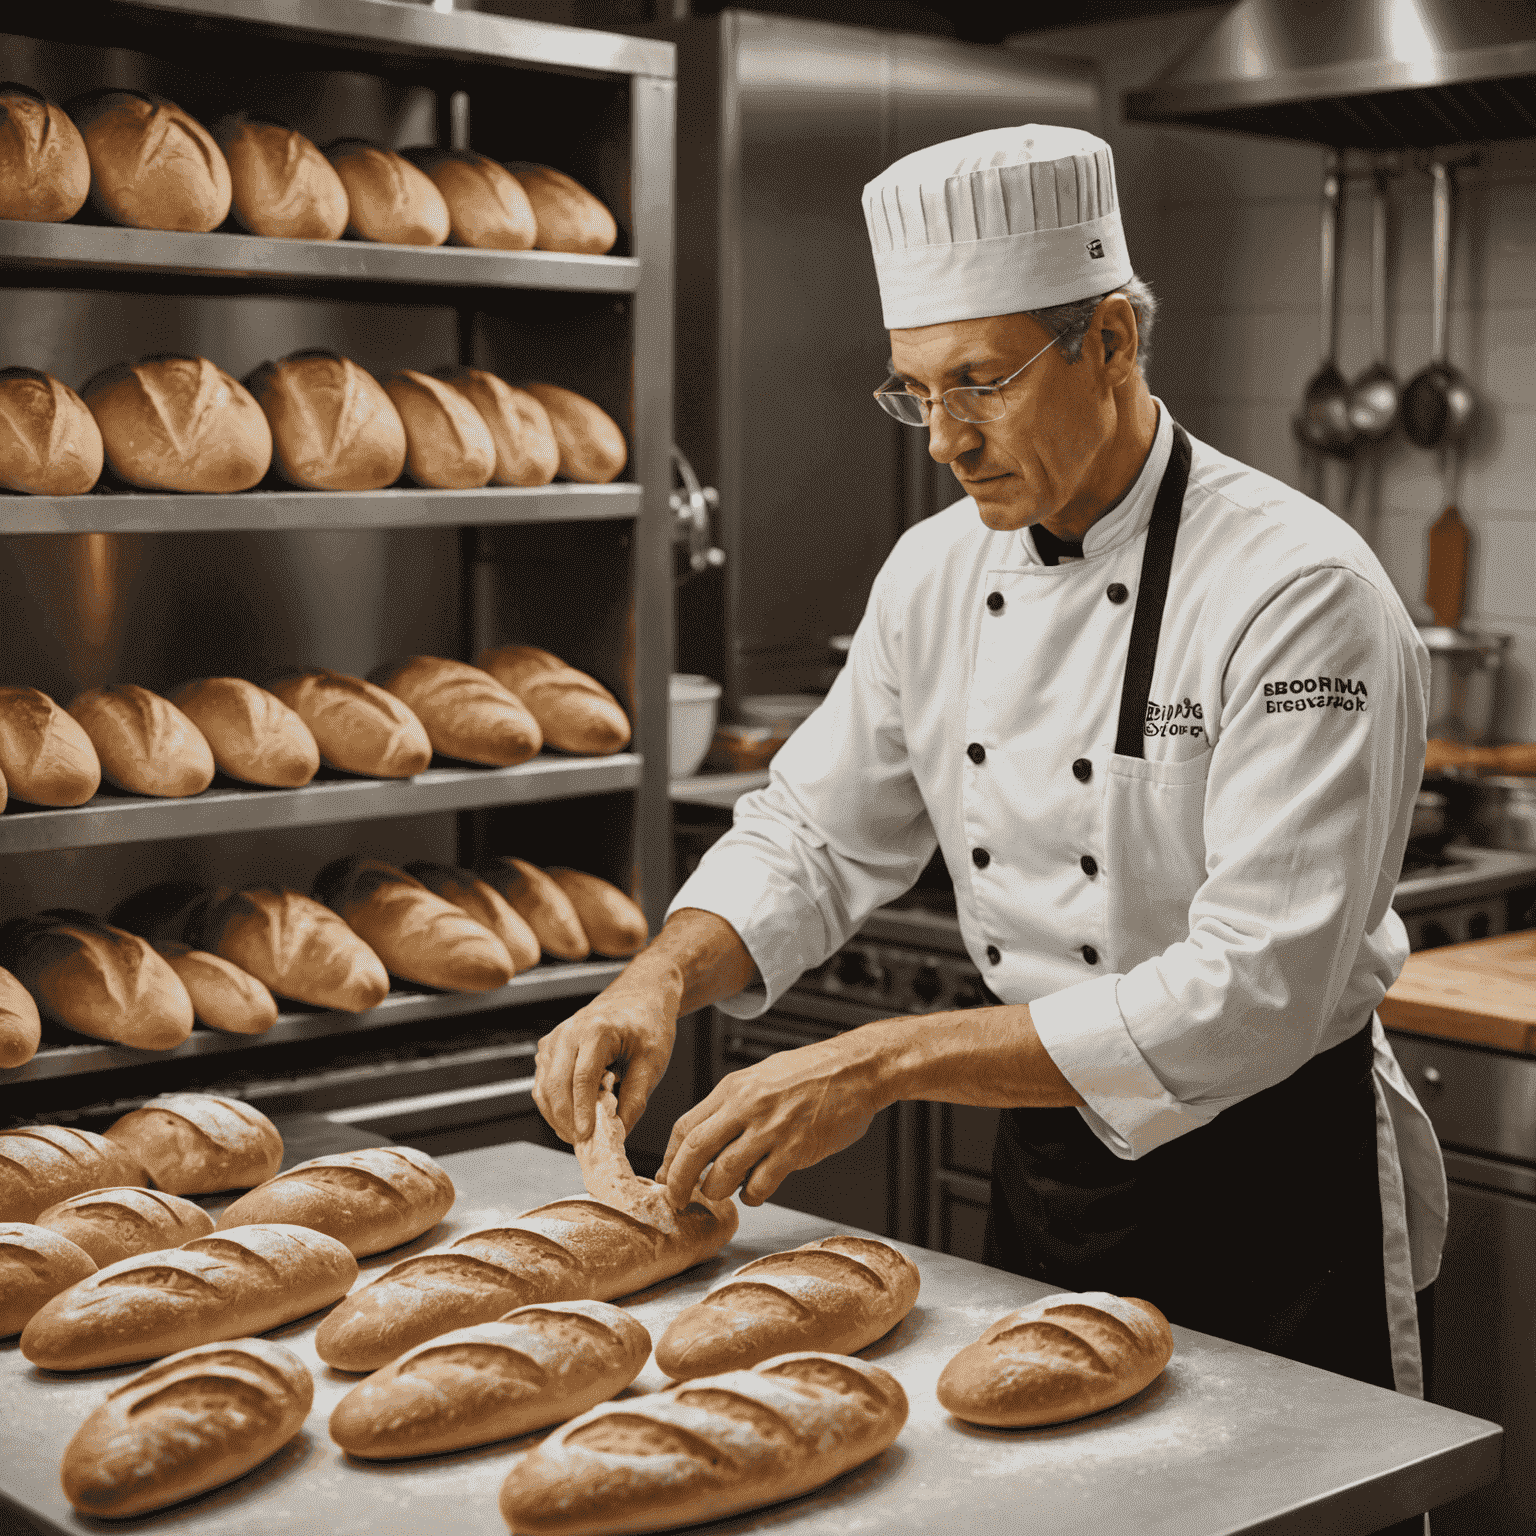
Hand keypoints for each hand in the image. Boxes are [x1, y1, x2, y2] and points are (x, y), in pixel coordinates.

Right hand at [534, 983, 676, 1143]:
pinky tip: (573, 1117)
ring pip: (543, 1088)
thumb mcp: (653, 1061)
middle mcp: (569, 1032)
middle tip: (583, 1143)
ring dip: (557, 1116)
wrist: (639, 996)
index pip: (582, 1078)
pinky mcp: (549, 1048)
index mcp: (596, 1030)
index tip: (587, 1137)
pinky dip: (553, 1105)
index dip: (582, 1111)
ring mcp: (555, 1039)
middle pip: (555, 1085)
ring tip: (580, 1134)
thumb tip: (618, 1134)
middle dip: (566, 1120)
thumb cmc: (648, 1023)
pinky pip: (542, 1083)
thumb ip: (635, 1099)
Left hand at [657, 1032, 883, 1207]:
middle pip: (695, 1151)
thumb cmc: (813, 1072)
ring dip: (716, 1191)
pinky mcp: (795, 1149)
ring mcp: (771, 1129)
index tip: (666, 1175)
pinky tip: (755, 1191)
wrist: (858, 1069)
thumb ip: (733, 1104)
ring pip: (724, 1173)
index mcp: (734, 1087)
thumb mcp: (761, 1076)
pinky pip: (759, 1185)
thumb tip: (707, 1136)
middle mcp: (747, 1106)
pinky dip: (751, 1195)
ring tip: (722, 1191)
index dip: (670, 1157)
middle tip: (676, 1200)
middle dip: (679, 1182)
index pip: (686, 1127)